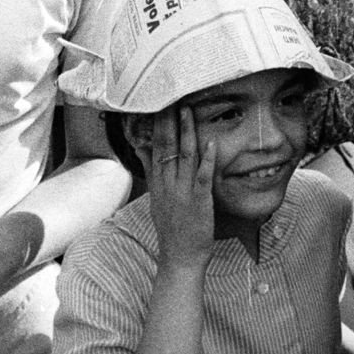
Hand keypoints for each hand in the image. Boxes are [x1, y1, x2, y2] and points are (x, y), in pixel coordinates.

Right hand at [148, 105, 215, 270]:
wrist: (180, 258)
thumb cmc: (172, 227)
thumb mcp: (156, 197)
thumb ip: (151, 171)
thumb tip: (141, 147)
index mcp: (158, 183)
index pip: (154, 147)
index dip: (156, 124)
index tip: (158, 102)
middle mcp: (167, 184)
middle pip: (165, 147)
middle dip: (168, 120)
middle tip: (171, 95)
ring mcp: (183, 192)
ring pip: (184, 156)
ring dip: (186, 132)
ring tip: (188, 110)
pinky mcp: (199, 201)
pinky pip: (203, 177)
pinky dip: (207, 159)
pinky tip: (211, 143)